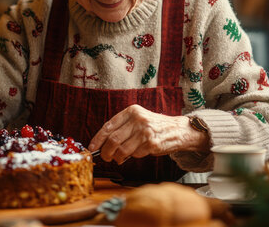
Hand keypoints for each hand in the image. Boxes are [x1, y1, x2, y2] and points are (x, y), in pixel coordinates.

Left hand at [88, 104, 208, 163]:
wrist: (177, 130)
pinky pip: (134, 154)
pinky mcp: (151, 144)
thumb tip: (102, 143)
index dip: (97, 139)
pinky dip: (132, 157)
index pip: (108, 126)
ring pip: (121, 150)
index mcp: (131, 111)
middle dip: (106, 152)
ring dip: (117, 157)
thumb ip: (122, 127)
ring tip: (119, 158)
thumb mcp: (138, 118)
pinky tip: (135, 154)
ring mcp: (145, 132)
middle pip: (112, 140)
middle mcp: (137, 120)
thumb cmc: (154, 126)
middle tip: (105, 157)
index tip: (92, 148)